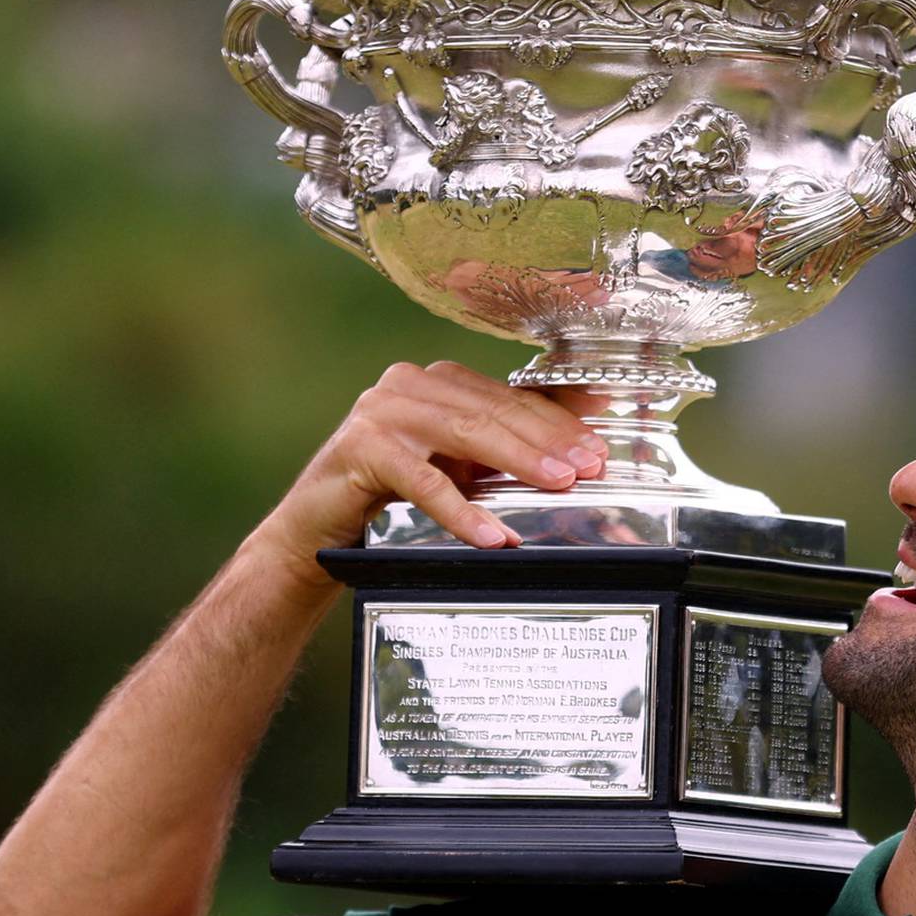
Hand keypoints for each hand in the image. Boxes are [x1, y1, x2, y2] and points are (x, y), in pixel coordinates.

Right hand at [257, 360, 607, 571]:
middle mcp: (410, 384)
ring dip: (518, 461)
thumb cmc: (394, 492)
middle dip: (548, 440)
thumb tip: (573, 452)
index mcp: (439, 380)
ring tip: (558, 486)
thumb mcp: (460, 467)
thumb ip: (505, 450)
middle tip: (588, 468)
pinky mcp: (361, 448)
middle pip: (494, 410)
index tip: (597, 448)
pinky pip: (423, 480)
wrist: (317, 526)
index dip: (558, 422)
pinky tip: (491, 535)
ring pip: (466, 433)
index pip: (510, 397)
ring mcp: (382, 411)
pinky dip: (461, 510)